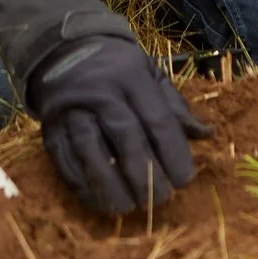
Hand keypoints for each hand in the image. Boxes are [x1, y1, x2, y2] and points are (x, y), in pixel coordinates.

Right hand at [29, 37, 211, 214]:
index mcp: (131, 76)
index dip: (172, 152)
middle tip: (160, 200)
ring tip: (129, 207)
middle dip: (144, 174)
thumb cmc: (118, 69)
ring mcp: (71, 110)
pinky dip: (83, 185)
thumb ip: (175, 106)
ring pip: (90, 150)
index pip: (156, 118)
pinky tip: (100, 202)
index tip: (184, 181)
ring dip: (110, 185)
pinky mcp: (51, 129)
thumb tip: (206, 135)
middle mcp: (100, 91)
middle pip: (124, 136)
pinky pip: (65, 161)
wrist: (64, 51)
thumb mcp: (150, 74)